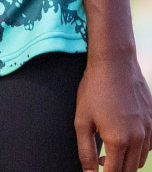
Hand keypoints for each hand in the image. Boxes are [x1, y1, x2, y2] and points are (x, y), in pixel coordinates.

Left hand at [76, 51, 151, 171]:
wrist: (115, 65)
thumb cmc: (94, 90)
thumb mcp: (82, 120)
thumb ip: (86, 150)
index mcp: (118, 141)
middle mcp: (138, 139)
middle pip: (128, 170)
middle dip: (113, 171)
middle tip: (99, 163)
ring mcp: (149, 131)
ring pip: (139, 161)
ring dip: (124, 163)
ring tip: (107, 153)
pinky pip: (148, 148)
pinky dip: (136, 151)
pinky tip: (122, 141)